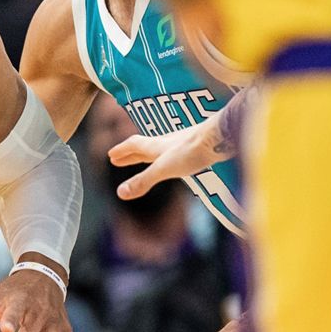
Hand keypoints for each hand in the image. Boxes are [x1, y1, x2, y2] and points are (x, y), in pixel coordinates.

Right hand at [107, 118, 222, 200]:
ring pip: (159, 148)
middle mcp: (166, 142)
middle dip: (130, 154)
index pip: (133, 145)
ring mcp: (182, 144)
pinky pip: (176, 152)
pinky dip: (167, 156)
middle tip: (119, 159)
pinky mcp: (196, 147)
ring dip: (148, 154)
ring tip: (145, 158)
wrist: (219, 138)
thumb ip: (143, 181)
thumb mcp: (163, 169)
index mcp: (155, 146)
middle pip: (143, 147)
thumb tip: (120, 193)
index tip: (111, 155)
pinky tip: (176, 161)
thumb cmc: (190, 151)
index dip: (122, 150)